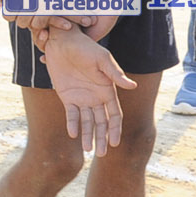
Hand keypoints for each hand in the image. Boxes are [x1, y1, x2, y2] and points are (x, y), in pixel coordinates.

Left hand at [0, 0, 94, 35]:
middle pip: (7, 15)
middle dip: (13, 14)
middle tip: (21, 10)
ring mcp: (33, 2)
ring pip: (22, 22)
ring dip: (27, 19)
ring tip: (32, 14)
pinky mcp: (47, 9)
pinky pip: (38, 24)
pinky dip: (39, 22)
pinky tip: (43, 16)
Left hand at [41, 28, 137, 154]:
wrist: (63, 42)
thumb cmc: (86, 48)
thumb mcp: (102, 59)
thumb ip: (115, 74)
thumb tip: (132, 86)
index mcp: (108, 91)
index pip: (114, 115)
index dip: (115, 129)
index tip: (115, 142)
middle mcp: (96, 98)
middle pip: (101, 123)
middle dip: (102, 138)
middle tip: (101, 154)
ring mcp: (81, 98)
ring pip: (86, 122)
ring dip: (88, 136)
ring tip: (88, 150)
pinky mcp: (67, 97)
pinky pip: (71, 114)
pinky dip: (72, 124)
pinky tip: (73, 134)